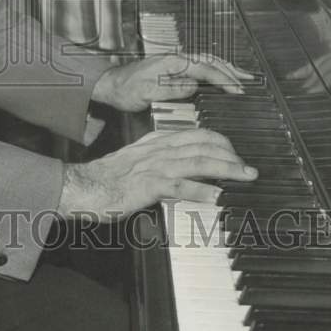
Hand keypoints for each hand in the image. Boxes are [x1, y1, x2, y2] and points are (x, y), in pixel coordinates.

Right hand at [58, 127, 256, 220]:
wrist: (81, 187)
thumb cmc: (106, 180)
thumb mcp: (135, 163)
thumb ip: (158, 162)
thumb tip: (182, 169)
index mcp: (155, 142)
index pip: (195, 134)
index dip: (220, 141)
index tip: (235, 152)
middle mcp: (158, 150)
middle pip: (202, 144)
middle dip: (230, 154)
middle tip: (249, 167)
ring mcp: (154, 166)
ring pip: (198, 161)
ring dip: (226, 168)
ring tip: (245, 176)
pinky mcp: (148, 186)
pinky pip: (180, 186)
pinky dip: (203, 190)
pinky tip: (219, 197)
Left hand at [91, 53, 252, 113]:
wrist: (111, 85)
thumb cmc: (126, 89)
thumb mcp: (147, 93)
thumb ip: (171, 90)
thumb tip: (193, 87)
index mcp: (172, 62)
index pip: (204, 69)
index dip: (223, 79)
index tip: (237, 90)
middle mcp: (175, 58)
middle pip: (210, 61)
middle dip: (231, 70)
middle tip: (248, 81)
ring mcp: (175, 61)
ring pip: (206, 60)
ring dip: (225, 67)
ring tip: (242, 76)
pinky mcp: (173, 67)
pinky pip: (199, 65)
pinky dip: (214, 68)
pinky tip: (220, 74)